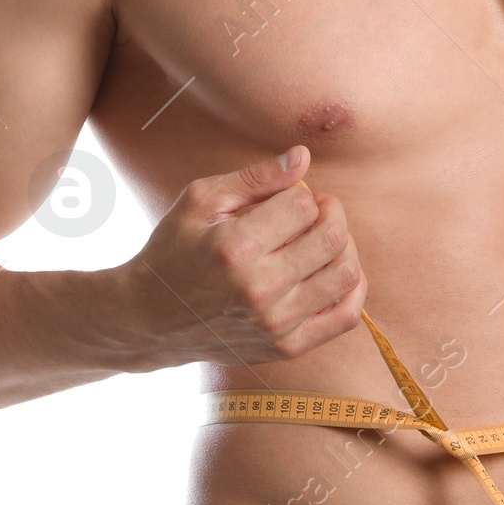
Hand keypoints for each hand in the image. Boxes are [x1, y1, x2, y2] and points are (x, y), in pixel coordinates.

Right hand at [122, 144, 366, 368]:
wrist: (150, 317)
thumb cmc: (175, 249)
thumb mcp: (201, 200)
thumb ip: (255, 177)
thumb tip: (303, 157)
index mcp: (234, 248)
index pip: (303, 206)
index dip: (300, 193)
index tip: (287, 198)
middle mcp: (259, 290)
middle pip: (333, 237)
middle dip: (330, 213)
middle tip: (313, 211)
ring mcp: (275, 323)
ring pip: (347, 273)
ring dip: (344, 245)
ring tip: (321, 238)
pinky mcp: (286, 347)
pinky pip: (346, 315)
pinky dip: (353, 287)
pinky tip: (332, 269)